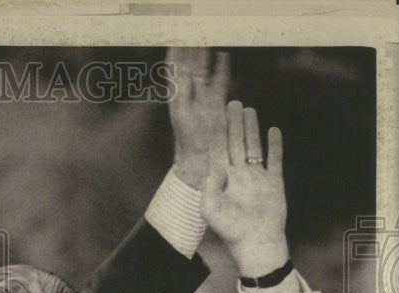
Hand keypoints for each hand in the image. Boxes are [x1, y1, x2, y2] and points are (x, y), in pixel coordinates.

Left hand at [167, 47, 228, 189]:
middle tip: (194, 29)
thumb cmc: (188, 140)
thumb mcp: (183, 115)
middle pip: (191, 64)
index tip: (175, 36)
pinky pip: (221, 80)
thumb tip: (184, 74)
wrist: (201, 158)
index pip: (174, 68)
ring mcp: (205, 96)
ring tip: (208, 36)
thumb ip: (183, 94)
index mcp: (178, 94)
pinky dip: (222, 68)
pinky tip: (223, 56)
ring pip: (206, 69)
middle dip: (192, 47)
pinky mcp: (218, 102)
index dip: (175, 52)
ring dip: (206, 54)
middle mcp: (190, 93)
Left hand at [202, 101, 288, 277]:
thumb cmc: (230, 231)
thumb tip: (213, 168)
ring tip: (249, 110)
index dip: (218, 133)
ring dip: (251, 129)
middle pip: (235, 143)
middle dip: (233, 123)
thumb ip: (208, 188)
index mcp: (222, 180)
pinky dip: (275, 146)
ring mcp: (256, 178)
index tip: (216, 115)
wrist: (257, 244)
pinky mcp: (274, 183)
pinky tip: (273, 131)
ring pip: (253, 147)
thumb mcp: (210, 210)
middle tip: (232, 103)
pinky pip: (274, 160)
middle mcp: (239, 175)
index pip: (219, 150)